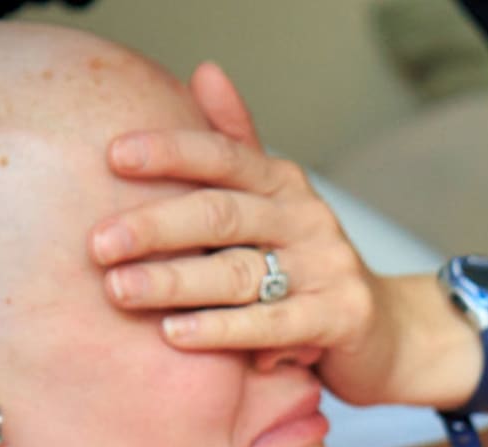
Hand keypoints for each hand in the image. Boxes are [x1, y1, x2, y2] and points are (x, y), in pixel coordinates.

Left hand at [87, 62, 402, 404]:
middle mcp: (307, 217)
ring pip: (239, 271)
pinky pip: (272, 322)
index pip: (224, 156)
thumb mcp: (276, 203)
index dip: (170, 151)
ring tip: (120, 289)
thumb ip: (239, 145)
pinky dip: (221, 329)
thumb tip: (204, 71)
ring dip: (175, 280)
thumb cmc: (310, 267)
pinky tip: (176, 333)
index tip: (113, 156)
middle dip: (156, 226)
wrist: (389, 331)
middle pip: (221, 214)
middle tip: (98, 244)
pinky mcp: (340, 316)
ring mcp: (327, 267)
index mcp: (283, 184)